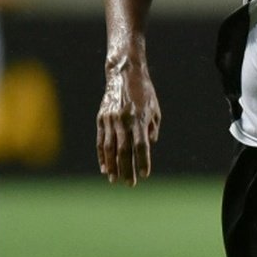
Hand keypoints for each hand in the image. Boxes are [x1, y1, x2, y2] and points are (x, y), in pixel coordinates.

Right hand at [96, 64, 159, 185]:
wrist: (124, 73)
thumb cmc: (144, 91)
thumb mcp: (155, 108)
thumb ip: (152, 128)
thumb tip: (148, 145)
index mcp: (139, 117)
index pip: (141, 144)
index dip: (142, 160)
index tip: (145, 175)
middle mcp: (123, 119)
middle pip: (124, 150)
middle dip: (127, 169)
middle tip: (130, 184)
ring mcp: (110, 119)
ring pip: (110, 147)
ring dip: (112, 166)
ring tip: (114, 180)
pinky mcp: (101, 118)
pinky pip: (101, 140)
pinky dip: (102, 156)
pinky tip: (104, 168)